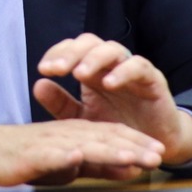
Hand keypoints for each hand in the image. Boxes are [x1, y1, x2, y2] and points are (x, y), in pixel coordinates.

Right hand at [0, 119, 163, 186]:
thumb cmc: (26, 157)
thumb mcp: (68, 163)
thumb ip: (98, 165)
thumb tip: (129, 169)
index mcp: (76, 132)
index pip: (112, 135)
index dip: (136, 143)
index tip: (160, 151)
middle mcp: (67, 133)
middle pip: (104, 137)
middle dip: (133, 146)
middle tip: (158, 154)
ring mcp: (50, 142)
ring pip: (84, 143)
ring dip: (109, 150)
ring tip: (131, 156)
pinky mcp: (31, 152)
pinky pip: (51, 153)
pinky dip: (65, 154)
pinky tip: (77, 155)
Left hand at [33, 33, 191, 165]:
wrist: (150, 148)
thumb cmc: (117, 128)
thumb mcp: (84, 119)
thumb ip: (62, 104)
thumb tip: (38, 85)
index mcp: (92, 69)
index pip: (72, 49)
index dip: (57, 54)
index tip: (43, 69)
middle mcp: (110, 64)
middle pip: (89, 43)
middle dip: (71, 53)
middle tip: (56, 69)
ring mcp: (131, 69)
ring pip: (112, 49)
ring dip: (94, 59)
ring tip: (79, 74)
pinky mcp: (153, 79)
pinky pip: (138, 67)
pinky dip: (123, 72)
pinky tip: (110, 83)